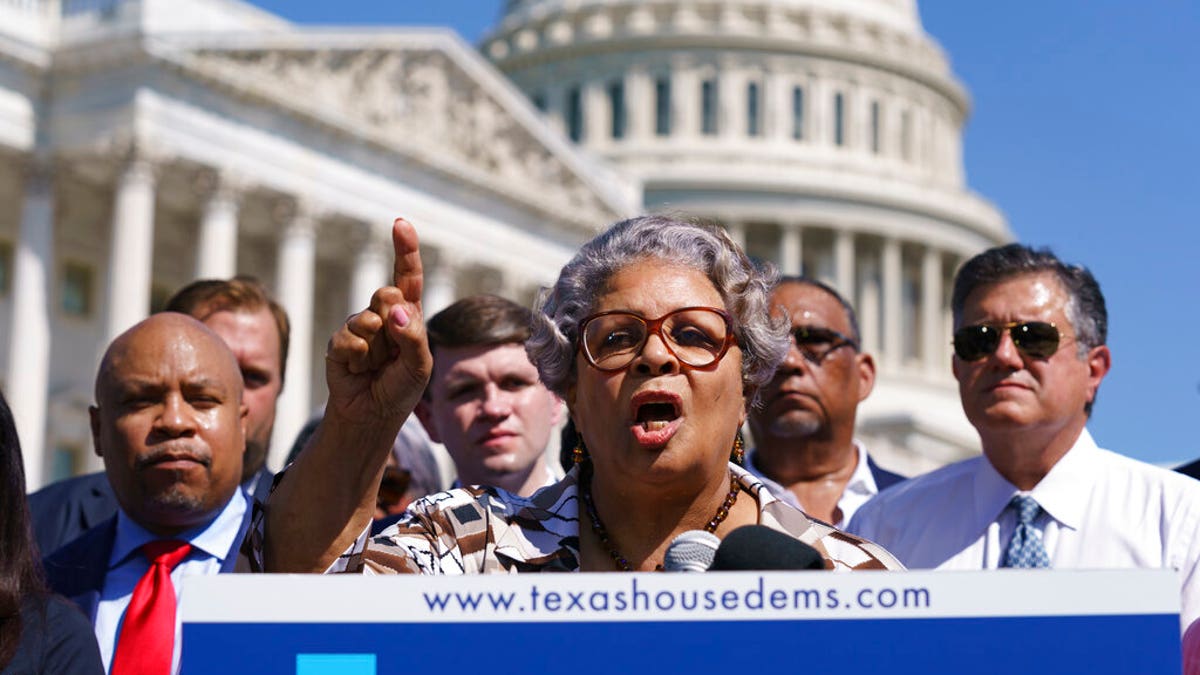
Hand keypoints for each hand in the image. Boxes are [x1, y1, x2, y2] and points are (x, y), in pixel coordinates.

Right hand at [325, 218, 432, 426]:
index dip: (405, 249)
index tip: (400, 224)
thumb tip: (395, 312)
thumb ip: (414, 337)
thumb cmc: (401, 387)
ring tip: (376, 366)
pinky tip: (359, 371)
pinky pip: (349, 341)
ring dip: (377, 349)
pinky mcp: (338, 343)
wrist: (373, 414)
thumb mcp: (420, 365)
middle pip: (386, 294)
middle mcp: (383, 314)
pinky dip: (358, 360)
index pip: (408, 276)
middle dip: (393, 321)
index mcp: (408, 313)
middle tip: (393, 350)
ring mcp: (358, 326)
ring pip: (368, 320)